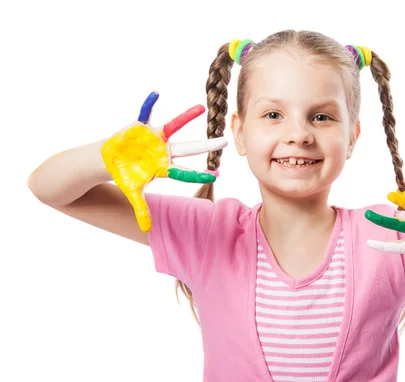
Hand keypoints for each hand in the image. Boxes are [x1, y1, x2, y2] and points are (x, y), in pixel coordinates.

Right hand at [101, 91, 227, 231]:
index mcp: (164, 167)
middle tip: (225, 142)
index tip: (216, 175)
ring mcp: (155, 138)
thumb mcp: (132, 193)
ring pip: (174, 126)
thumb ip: (141, 210)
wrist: (107, 160)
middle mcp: (164, 151)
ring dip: (186, 117)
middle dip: (206, 146)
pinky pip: (145, 112)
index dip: (199, 174)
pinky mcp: (141, 127)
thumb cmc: (124, 175)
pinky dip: (148, 104)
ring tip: (202, 108)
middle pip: (189, 148)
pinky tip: (156, 94)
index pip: (185, 172)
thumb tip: (146, 230)